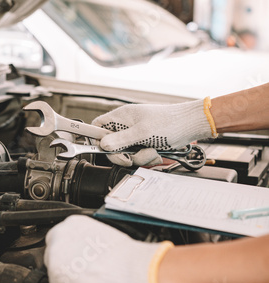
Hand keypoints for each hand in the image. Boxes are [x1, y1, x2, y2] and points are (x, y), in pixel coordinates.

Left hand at [44, 215, 173, 282]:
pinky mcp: (56, 274)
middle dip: (64, 262)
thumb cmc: (123, 253)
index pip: (59, 236)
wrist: (128, 268)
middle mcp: (60, 235)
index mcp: (72, 222)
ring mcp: (55, 254)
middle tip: (80, 270)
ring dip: (66, 276)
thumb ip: (85, 238)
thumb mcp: (101, 233)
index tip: (74, 256)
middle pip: (53, 251)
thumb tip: (82, 247)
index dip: (67, 249)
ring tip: (85, 279)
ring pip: (54, 268)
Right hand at [91, 98, 215, 165]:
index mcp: (121, 117)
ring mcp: (135, 135)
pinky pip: (138, 156)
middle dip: (123, 155)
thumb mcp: (143, 133)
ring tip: (152, 152)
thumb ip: (120, 140)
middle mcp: (126, 125)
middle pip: (111, 146)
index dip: (97, 139)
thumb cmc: (171, 122)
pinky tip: (156, 154)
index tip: (105, 150)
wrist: (193, 125)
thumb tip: (102, 145)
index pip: (97, 126)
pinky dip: (147, 158)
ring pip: (126, 153)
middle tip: (133, 156)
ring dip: (139, 158)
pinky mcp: (144, 143)